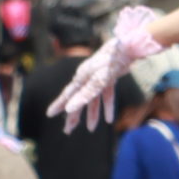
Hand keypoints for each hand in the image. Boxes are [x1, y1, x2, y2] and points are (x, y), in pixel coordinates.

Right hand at [49, 7, 165, 133]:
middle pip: (79, 100)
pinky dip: (108, 106)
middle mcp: (87, 78)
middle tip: (68, 131)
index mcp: (81, 78)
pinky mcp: (110, 78)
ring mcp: (99, 78)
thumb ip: (85, 95)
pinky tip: (109, 119)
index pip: (68, 95)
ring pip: (93, 100)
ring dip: (92, 114)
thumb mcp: (98, 81)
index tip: (49, 114)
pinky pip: (107, 95)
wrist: (128, 47)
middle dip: (74, 116)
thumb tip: (69, 108)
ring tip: (91, 129)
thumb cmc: (110, 62)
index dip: (59, 105)